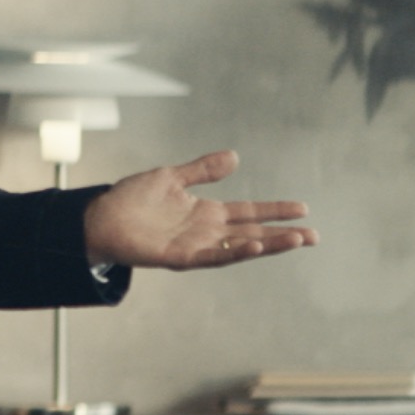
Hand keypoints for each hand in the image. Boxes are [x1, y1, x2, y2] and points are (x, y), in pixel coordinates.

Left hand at [82, 150, 315, 270]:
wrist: (100, 217)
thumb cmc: (132, 200)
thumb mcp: (172, 177)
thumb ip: (203, 170)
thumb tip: (234, 157)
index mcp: (207, 213)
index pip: (250, 211)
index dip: (276, 210)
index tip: (303, 209)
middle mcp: (206, 232)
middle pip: (253, 233)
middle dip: (283, 235)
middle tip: (314, 236)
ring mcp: (195, 246)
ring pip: (240, 247)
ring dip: (267, 245)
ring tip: (295, 240)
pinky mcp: (180, 257)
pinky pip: (213, 256)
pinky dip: (234, 251)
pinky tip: (253, 245)